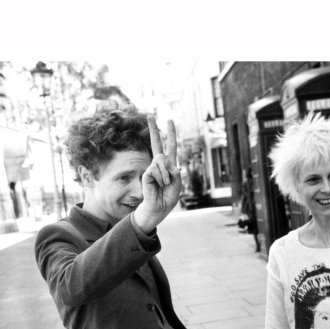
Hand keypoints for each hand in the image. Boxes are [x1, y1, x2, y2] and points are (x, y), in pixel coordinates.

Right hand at [133, 115, 181, 231]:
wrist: (159, 209)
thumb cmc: (168, 198)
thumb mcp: (178, 184)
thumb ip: (175, 172)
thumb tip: (165, 161)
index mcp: (169, 166)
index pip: (170, 147)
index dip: (171, 135)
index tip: (169, 121)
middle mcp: (160, 164)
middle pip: (157, 144)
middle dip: (155, 129)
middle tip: (150, 115)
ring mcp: (152, 168)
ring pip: (162, 162)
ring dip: (166, 175)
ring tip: (164, 185)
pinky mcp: (147, 173)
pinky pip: (156, 170)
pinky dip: (161, 178)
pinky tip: (158, 185)